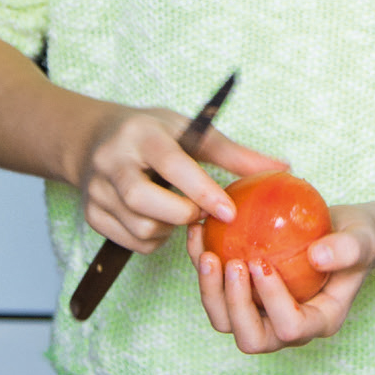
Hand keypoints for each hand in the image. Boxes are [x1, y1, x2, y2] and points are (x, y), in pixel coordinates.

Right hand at [76, 105, 286, 252]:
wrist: (96, 139)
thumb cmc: (153, 133)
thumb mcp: (191, 131)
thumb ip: (234, 153)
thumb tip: (282, 168)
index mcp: (141, 135)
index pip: (172, 165)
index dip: (202, 191)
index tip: (229, 212)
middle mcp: (112, 162)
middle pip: (144, 202)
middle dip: (182, 213)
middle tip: (201, 211)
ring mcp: (96, 191)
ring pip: (141, 228)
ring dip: (171, 229)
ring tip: (180, 210)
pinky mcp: (92, 215)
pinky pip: (132, 243)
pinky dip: (155, 239)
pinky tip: (161, 219)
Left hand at [190, 205, 374, 353]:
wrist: (341, 234)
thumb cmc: (356, 238)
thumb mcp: (361, 239)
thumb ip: (348, 249)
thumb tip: (319, 257)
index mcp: (319, 321)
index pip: (291, 328)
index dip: (272, 302)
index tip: (262, 262)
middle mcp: (288, 328)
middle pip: (251, 338)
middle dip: (235, 306)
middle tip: (230, 263)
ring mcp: (263, 316)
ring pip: (226, 322)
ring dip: (211, 292)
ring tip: (208, 253)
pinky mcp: (245, 299)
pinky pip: (217, 294)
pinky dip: (202, 269)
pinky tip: (198, 234)